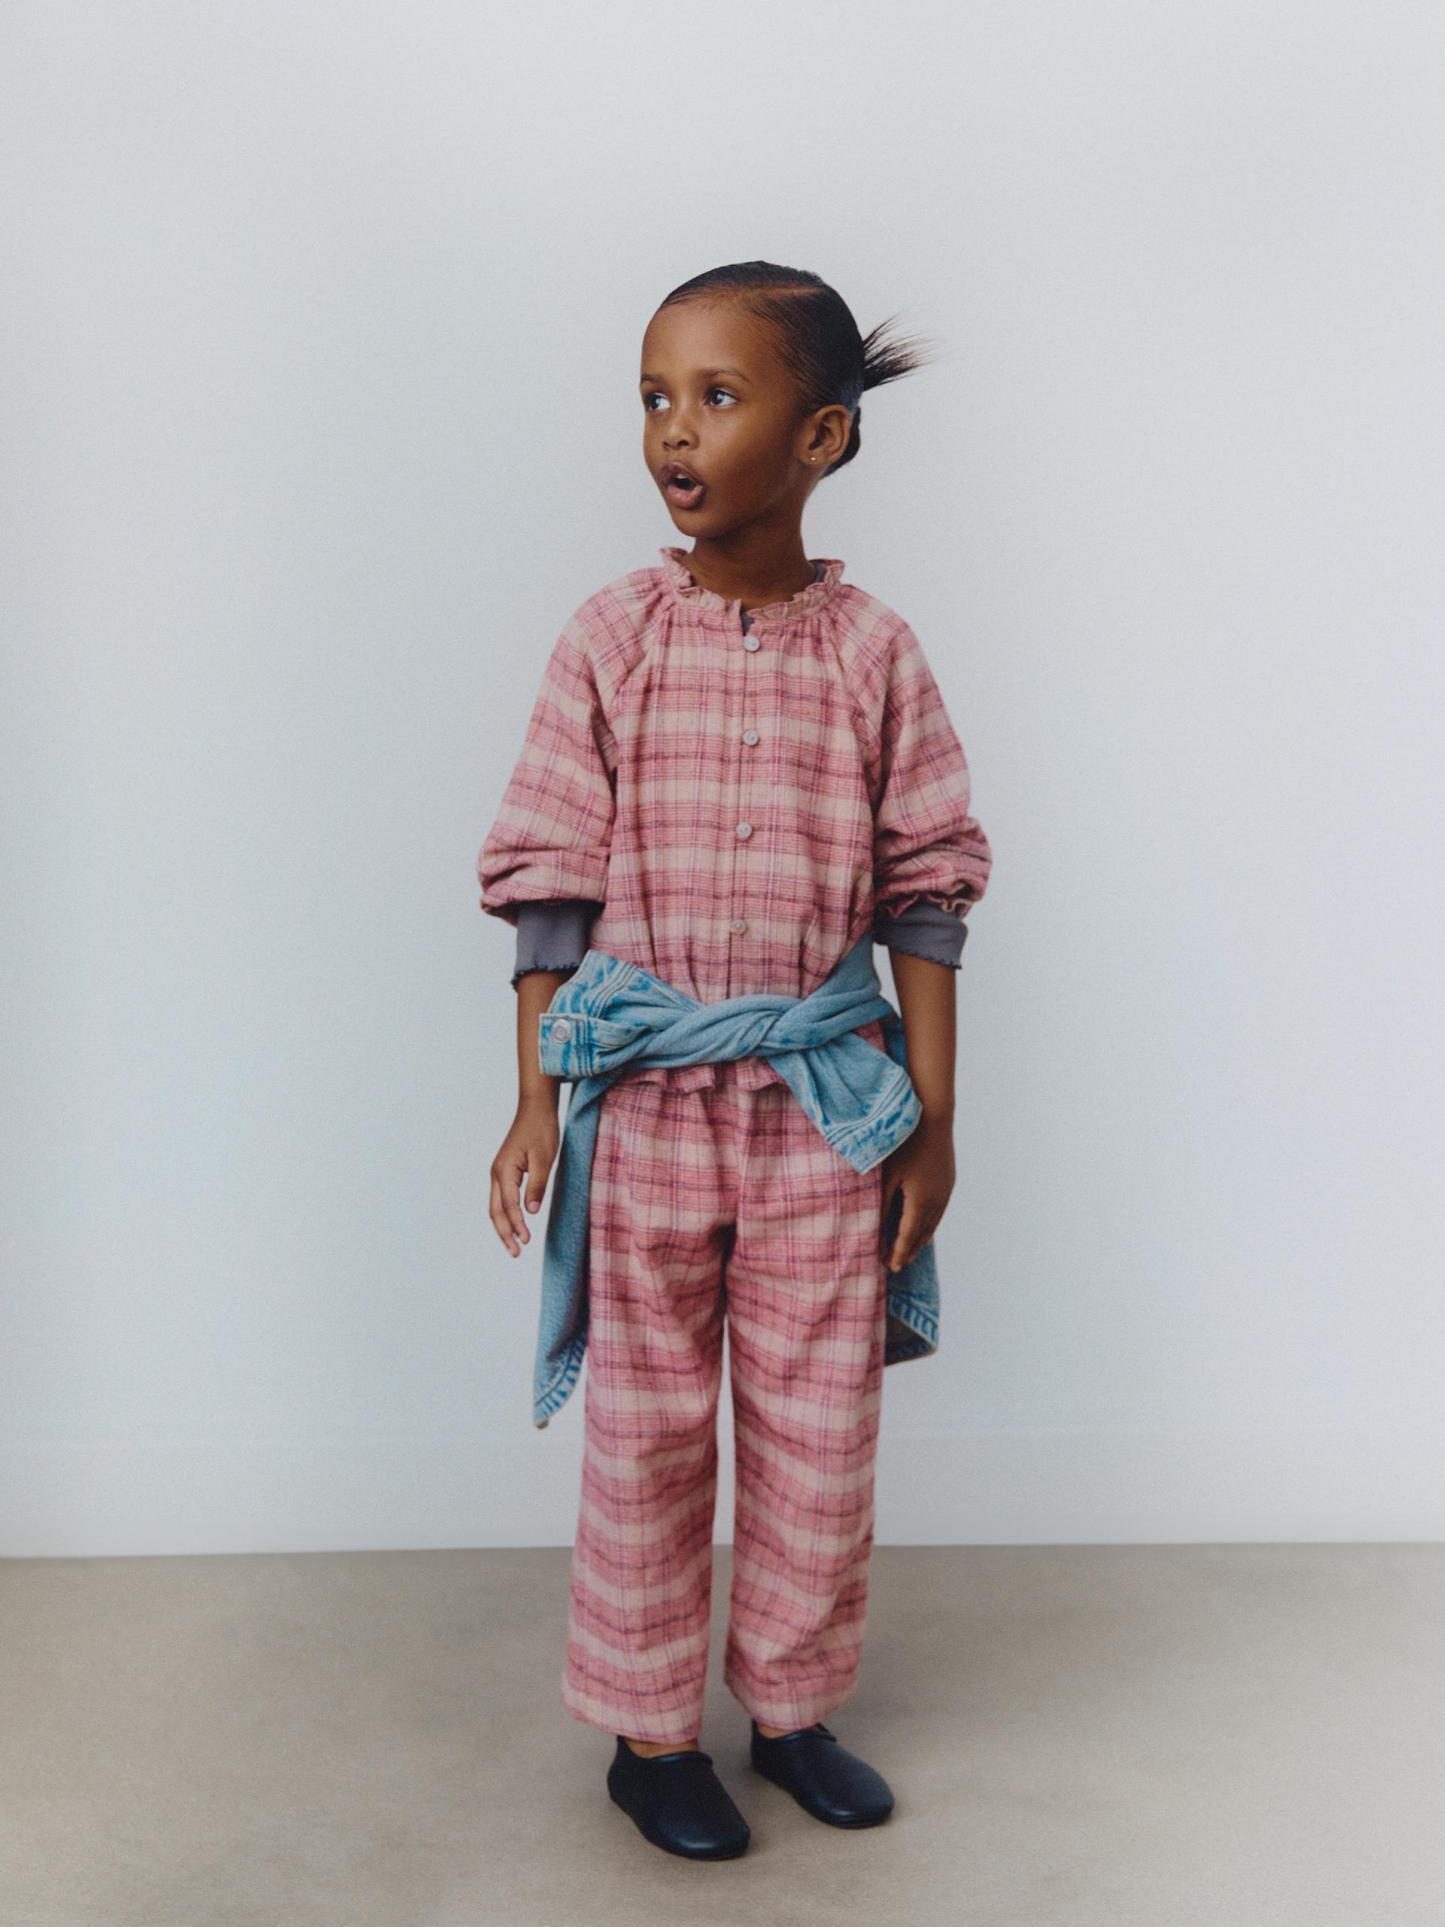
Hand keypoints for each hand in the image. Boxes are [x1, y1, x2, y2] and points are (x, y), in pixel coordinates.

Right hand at [489, 1099, 559, 1256]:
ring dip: (503, 1227)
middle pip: (495, 1211)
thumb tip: (532, 1211)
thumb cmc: (541, 1130)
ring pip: (496, 1207)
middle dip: (504, 1234)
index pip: (509, 1205)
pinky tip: (514, 1225)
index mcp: (504, 1170)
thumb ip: (537, 1185)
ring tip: (514, 1246)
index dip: (517, 1225)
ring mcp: (498, 1173)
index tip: (526, 1241)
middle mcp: (496, 1173)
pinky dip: (506, 1215)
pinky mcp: (505, 1172)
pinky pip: (501, 1199)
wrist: (535, 1109)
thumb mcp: (544, 1158)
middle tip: (516, 1254)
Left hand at [879, 1114, 954, 1271]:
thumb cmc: (905, 1142)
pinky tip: (924, 1225)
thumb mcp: (888, 1174)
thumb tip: (876, 1227)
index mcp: (920, 1202)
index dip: (898, 1253)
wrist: (934, 1116)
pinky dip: (930, 1224)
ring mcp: (945, 1191)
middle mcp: (937, 1201)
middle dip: (909, 1250)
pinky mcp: (948, 1181)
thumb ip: (883, 1202)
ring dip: (921, 1239)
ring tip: (911, 1251)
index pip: (907, 1236)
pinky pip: (939, 1211)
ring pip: (933, 1224)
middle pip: (922, 1234)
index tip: (890, 1267)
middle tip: (898, 1265)